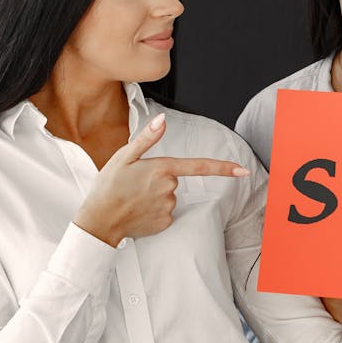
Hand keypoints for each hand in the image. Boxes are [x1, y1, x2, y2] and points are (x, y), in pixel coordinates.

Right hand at [74, 113, 249, 245]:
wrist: (98, 221)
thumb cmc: (108, 186)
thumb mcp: (124, 156)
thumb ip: (147, 138)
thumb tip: (162, 119)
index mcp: (162, 169)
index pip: (199, 166)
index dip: (223, 168)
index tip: (242, 170)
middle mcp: (170, 189)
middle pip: (173, 180)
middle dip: (158, 180)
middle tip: (134, 184)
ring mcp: (168, 208)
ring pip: (168, 196)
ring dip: (153, 196)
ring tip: (132, 198)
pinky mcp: (165, 223)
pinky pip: (164, 212)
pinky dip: (153, 211)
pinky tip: (137, 211)